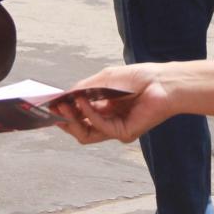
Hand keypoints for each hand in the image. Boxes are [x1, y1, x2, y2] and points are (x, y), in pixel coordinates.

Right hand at [54, 64, 172, 143]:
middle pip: (80, 129)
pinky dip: (89, 113)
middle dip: (65, 120)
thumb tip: (63, 95)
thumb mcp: (104, 79)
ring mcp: (116, 129)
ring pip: (86, 135)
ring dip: (72, 120)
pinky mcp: (124, 133)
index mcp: (105, 109)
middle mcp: (109, 122)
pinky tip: (83, 100)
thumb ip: (83, 88)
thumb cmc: (137, 78)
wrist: (162, 82)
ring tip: (63, 106)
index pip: (80, 117)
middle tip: (54, 109)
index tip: (50, 106)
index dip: (65, 113)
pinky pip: (100, 126)